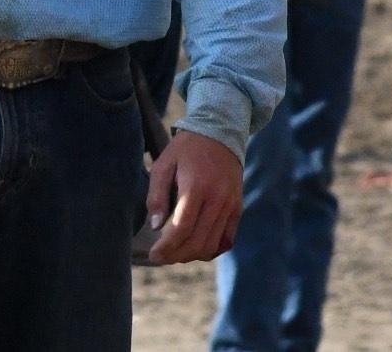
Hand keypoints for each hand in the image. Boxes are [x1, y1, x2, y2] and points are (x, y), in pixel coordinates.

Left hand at [143, 131, 242, 263]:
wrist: (220, 135)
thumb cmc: (186, 150)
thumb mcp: (163, 165)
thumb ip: (157, 195)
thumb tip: (155, 226)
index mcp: (196, 188)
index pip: (182, 228)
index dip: (167, 247)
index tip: (154, 255)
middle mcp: (217, 199)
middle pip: (198, 241)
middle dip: (176, 255)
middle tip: (160, 257)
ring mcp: (230, 206)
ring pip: (212, 244)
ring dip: (192, 255)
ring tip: (175, 254)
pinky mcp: (237, 209)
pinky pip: (227, 240)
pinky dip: (212, 250)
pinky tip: (196, 249)